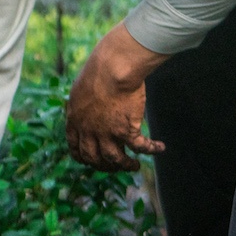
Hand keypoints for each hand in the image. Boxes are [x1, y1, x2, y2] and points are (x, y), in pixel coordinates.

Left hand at [65, 22, 169, 171]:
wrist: (113, 68)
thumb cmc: (99, 70)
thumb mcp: (81, 87)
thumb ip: (84, 101)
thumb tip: (88, 100)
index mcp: (75, 120)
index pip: (75, 147)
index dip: (83, 157)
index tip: (89, 161)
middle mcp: (88, 131)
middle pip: (93, 158)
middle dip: (103, 166)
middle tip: (113, 167)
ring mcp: (107, 134)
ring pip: (115, 160)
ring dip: (125, 165)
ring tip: (134, 167)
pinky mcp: (126, 131)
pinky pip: (140, 147)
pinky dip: (151, 149)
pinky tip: (160, 148)